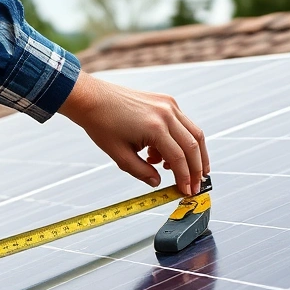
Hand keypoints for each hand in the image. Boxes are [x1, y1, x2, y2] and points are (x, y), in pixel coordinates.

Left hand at [58, 71, 208, 194]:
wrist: (92, 99)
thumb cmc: (101, 124)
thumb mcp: (120, 155)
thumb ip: (141, 172)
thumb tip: (157, 183)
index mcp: (155, 127)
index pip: (179, 158)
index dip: (185, 178)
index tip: (187, 190)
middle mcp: (166, 113)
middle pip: (193, 145)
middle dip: (197, 168)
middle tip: (196, 185)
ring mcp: (168, 105)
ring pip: (194, 133)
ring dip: (196, 154)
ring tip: (189, 172)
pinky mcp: (167, 101)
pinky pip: (183, 124)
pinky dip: (182, 141)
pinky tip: (165, 156)